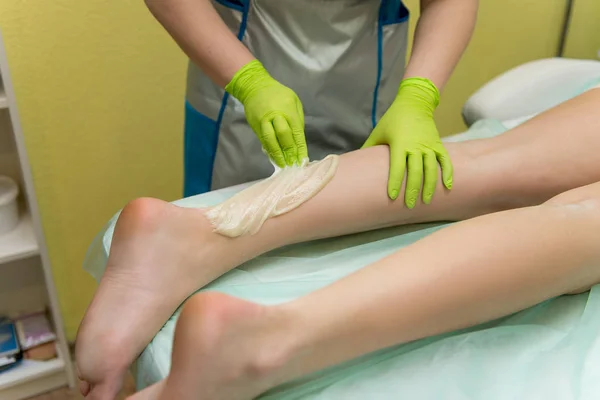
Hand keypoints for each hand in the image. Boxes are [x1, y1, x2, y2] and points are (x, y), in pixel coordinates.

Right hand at [226, 59, 307, 166]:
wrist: (254, 87)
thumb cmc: (278, 93)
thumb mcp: (294, 100)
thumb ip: (298, 118)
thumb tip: (298, 138)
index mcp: (288, 110)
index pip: (296, 132)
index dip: (300, 147)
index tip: (302, 159)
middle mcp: (275, 117)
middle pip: (283, 137)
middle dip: (289, 152)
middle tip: (293, 164)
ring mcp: (263, 122)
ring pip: (271, 141)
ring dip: (277, 155)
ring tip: (283, 165)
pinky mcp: (255, 126)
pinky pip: (263, 140)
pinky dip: (269, 150)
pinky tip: (274, 157)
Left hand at [362, 77, 452, 207]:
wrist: (414, 103)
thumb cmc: (392, 120)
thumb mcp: (378, 132)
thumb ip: (368, 148)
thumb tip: (355, 165)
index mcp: (399, 144)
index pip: (397, 167)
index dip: (395, 182)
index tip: (393, 197)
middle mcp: (416, 145)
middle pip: (416, 171)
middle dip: (413, 190)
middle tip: (410, 205)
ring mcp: (428, 145)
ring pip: (432, 169)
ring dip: (430, 186)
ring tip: (426, 202)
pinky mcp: (438, 144)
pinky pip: (445, 160)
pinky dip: (448, 173)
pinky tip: (447, 186)